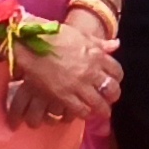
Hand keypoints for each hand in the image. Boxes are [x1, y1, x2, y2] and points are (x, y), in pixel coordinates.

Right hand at [7, 22, 121, 127]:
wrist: (32, 43)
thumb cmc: (55, 36)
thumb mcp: (81, 35)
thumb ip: (100, 43)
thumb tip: (116, 44)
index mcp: (97, 55)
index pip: (116, 71)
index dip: (116, 79)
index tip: (113, 82)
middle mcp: (91, 71)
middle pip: (111, 89)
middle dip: (112, 96)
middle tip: (109, 100)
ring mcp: (78, 85)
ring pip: (98, 103)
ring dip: (102, 109)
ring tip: (101, 111)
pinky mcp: (64, 95)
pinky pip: (81, 110)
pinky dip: (85, 113)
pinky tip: (84, 113)